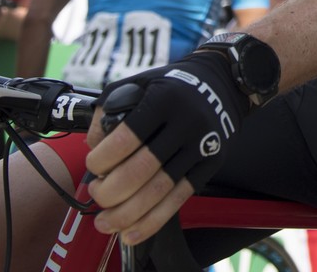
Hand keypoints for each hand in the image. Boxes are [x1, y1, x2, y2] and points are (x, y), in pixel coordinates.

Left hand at [86, 50, 250, 243]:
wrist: (223, 84)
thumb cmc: (171, 86)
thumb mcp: (138, 84)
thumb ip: (109, 112)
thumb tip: (93, 148)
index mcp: (163, 100)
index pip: (125, 138)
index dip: (101, 160)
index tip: (93, 167)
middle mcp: (186, 123)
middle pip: (141, 170)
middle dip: (111, 192)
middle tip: (97, 196)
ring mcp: (201, 146)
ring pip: (160, 190)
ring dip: (127, 214)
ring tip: (105, 224)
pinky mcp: (211, 165)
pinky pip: (179, 198)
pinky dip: (153, 220)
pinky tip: (131, 233)